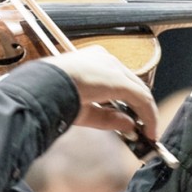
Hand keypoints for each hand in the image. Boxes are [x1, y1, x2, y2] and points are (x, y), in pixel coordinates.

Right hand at [40, 45, 158, 133]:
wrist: (43, 87)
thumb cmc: (53, 95)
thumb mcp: (84, 111)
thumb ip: (107, 116)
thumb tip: (129, 124)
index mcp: (92, 61)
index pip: (117, 80)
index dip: (126, 100)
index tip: (130, 118)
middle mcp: (105, 59)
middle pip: (131, 84)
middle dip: (139, 107)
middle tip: (143, 128)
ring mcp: (113, 68)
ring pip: (138, 90)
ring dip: (145, 112)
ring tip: (148, 131)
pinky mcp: (119, 80)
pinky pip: (141, 98)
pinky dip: (148, 115)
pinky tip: (149, 130)